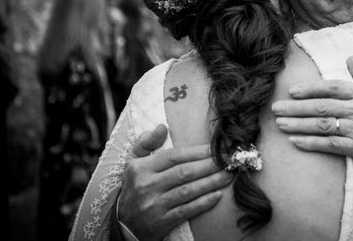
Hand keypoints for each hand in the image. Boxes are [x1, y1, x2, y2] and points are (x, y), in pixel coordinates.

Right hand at [118, 125, 231, 240]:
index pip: (173, 156)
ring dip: (211, 183)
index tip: (215, 148)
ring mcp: (153, 206)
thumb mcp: (132, 162)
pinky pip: (185, 211)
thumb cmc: (134, 187)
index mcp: (141, 168)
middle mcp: (147, 186)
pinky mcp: (160, 223)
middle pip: (184, 172)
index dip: (197, 152)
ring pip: (187, 191)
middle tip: (228, 161)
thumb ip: (146, 142)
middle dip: (209, 165)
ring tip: (228, 175)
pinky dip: (203, 203)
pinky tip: (218, 195)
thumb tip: (162, 127)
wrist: (123, 224)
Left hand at [272, 56, 352, 178]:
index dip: (311, 88)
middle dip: (296, 107)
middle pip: (322, 106)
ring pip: (323, 125)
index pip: (332, 87)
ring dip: (299, 124)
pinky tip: (296, 142)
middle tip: (276, 108)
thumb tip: (351, 57)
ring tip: (280, 124)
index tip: (292, 91)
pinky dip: (311, 143)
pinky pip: (330, 145)